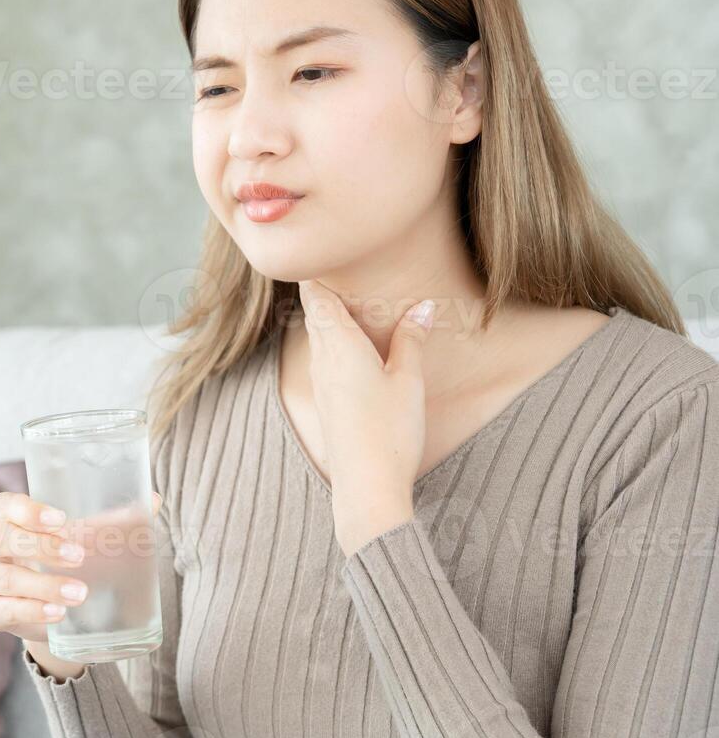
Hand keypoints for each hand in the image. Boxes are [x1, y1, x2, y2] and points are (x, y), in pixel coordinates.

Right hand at [0, 490, 161, 641]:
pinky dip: (32, 611)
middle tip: (79, 555)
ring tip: (79, 592)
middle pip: (0, 539)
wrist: (46, 602)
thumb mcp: (79, 533)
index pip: (0, 505)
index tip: (61, 519)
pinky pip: (5, 610)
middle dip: (41, 547)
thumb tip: (154, 499)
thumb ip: (111, 518)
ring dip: (43, 585)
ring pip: (4, 579)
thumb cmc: (59, 553)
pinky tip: (58, 613)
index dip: (26, 510)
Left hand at [297, 279, 430, 554]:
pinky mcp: (324, 400)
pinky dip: (335, 343)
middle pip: (315, 312)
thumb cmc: (389, 431)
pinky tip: (355, 347)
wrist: (365, 485)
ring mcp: (319, 380)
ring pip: (318, 335)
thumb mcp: (408, 380)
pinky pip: (323, 358)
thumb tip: (422, 307)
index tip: (328, 251)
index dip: (319, 272)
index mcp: (338, 343)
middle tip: (344, 269)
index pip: (316, 295)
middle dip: (326, 290)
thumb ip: (412, 339)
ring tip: (355, 303)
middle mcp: (321, 358)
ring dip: (331, 317)